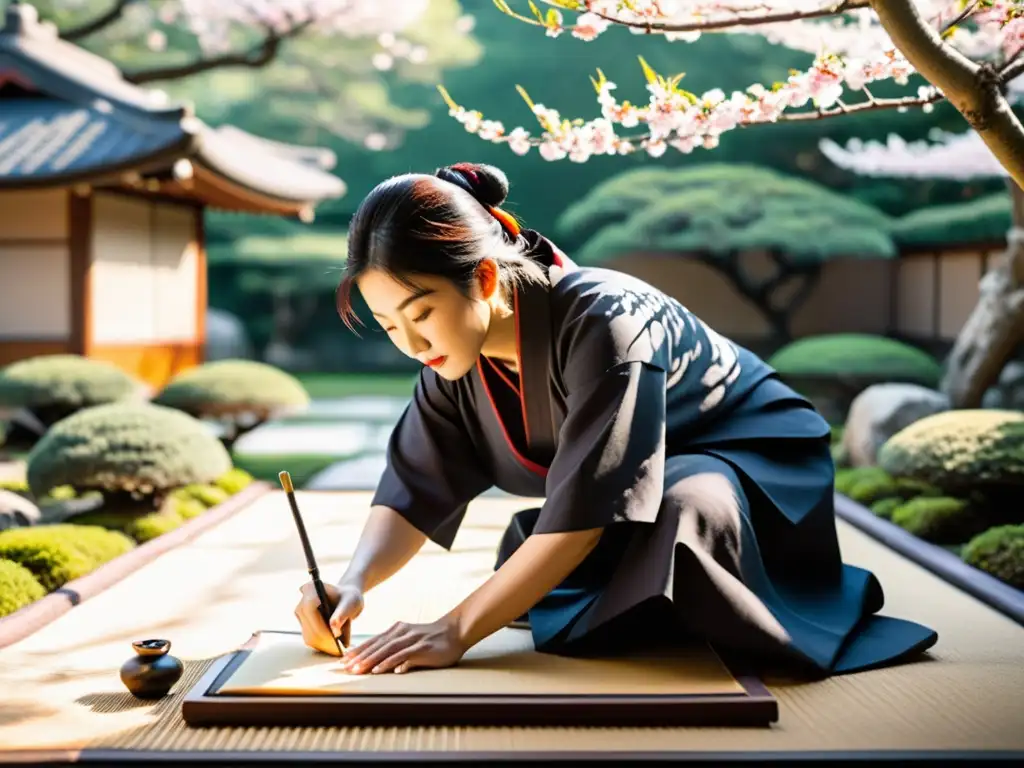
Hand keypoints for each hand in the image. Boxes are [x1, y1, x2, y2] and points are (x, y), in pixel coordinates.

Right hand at [294, 581, 363, 655]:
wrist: (346, 599)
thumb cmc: (349, 598)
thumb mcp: (351, 602)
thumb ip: (343, 614)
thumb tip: (335, 631)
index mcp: (311, 590)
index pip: (310, 610)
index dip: (321, 625)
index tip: (337, 636)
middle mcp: (301, 603)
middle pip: (308, 627)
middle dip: (325, 640)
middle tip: (341, 649)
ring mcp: (301, 617)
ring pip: (309, 637)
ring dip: (325, 646)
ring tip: (340, 650)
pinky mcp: (304, 627)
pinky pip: (312, 640)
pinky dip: (323, 646)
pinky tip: (335, 648)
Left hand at [340, 616, 466, 674]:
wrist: (455, 632)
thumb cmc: (432, 639)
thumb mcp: (411, 641)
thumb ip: (396, 649)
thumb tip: (380, 663)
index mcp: (397, 630)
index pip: (374, 641)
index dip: (358, 651)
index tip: (344, 660)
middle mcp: (401, 633)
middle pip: (376, 645)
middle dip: (359, 657)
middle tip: (344, 668)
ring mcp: (411, 640)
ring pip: (386, 650)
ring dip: (370, 660)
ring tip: (357, 670)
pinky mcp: (421, 648)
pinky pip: (401, 656)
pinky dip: (388, 662)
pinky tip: (379, 670)